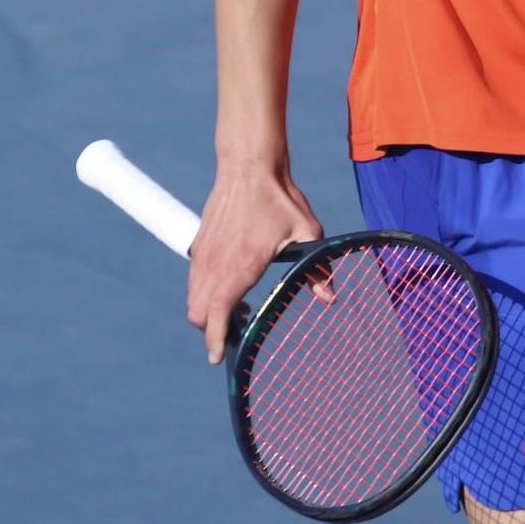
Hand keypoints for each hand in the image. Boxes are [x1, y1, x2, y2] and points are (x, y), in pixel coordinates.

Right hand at [185, 162, 322, 364]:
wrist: (249, 165)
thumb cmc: (280, 199)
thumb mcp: (307, 232)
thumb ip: (317, 269)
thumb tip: (331, 299)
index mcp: (238, 266)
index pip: (216, 314)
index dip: (215, 340)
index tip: (220, 357)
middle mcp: (213, 264)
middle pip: (198, 314)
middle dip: (211, 329)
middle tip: (238, 331)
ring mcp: (202, 254)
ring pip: (193, 298)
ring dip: (208, 310)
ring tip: (239, 309)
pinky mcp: (199, 245)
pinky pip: (195, 280)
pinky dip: (205, 291)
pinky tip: (231, 283)